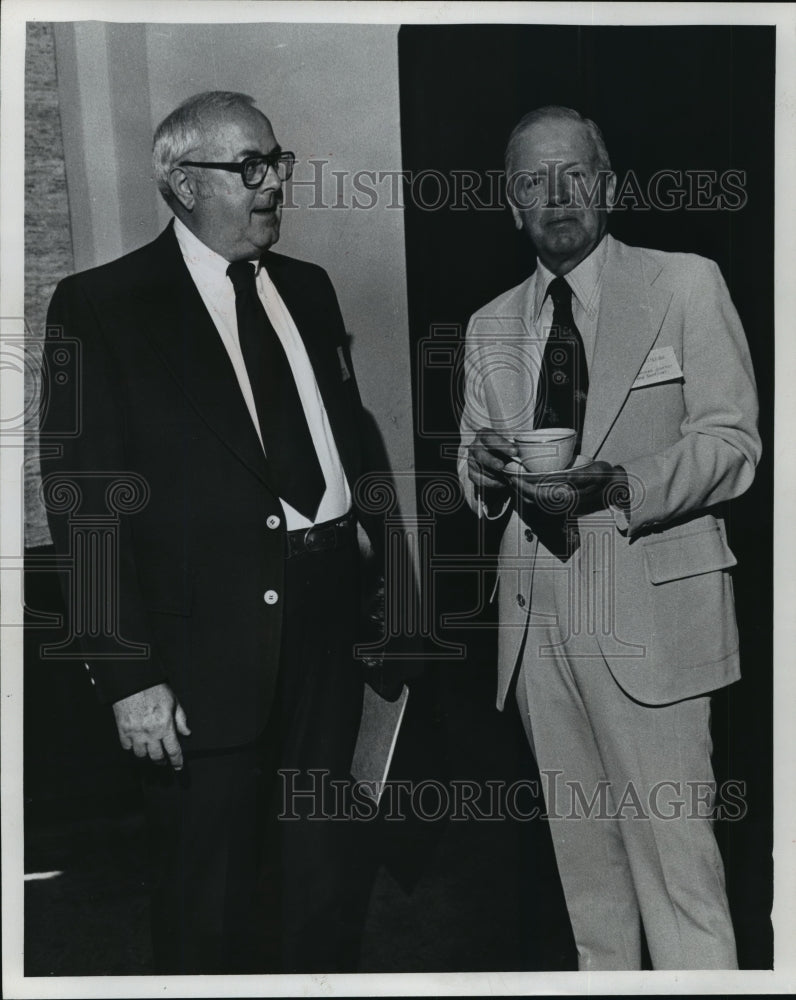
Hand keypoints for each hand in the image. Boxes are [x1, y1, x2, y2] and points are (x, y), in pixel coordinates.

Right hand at [112, 682, 190, 769]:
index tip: (178, 766)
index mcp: (165, 725)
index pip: (173, 750)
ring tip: (150, 752)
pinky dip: (132, 748)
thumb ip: (181, 719)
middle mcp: (150, 733)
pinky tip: (136, 744)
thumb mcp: (173, 701)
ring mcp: (135, 733)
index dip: (177, 761)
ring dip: (147, 756)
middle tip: (164, 761)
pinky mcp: (123, 730)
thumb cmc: (154, 688)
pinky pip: (127, 747)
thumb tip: (186, 733)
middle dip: (162, 761)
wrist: (133, 681)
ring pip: (141, 755)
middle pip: (157, 756)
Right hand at [467, 428, 518, 491]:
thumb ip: (515, 446)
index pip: (490, 437)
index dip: (501, 444)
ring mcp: (472, 460)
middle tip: (501, 467)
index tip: (515, 451)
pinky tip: (502, 483)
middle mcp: (475, 446)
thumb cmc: (505, 449)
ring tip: (507, 478)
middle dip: (491, 461)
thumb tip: (528, 452)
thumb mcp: (509, 444)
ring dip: (493, 474)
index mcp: (484, 435)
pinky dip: (491, 483)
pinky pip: (479, 479)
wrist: (496, 459)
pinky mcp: (471, 473)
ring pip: (479, 468)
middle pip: (480, 454)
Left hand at [511, 461, 627, 515]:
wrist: (614, 486)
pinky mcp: (561, 501)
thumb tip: (555, 477)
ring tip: (513, 477)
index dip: (523, 487)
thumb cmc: (602, 476)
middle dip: (517, 488)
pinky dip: (530, 491)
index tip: (513, 476)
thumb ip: (573, 477)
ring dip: (522, 490)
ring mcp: (561, 504)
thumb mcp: (591, 473)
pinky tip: (526, 481)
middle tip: (507, 474)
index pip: (537, 495)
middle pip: (532, 499)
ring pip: (535, 501)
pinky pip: (541, 499)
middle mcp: (561, 504)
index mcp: (566, 499)